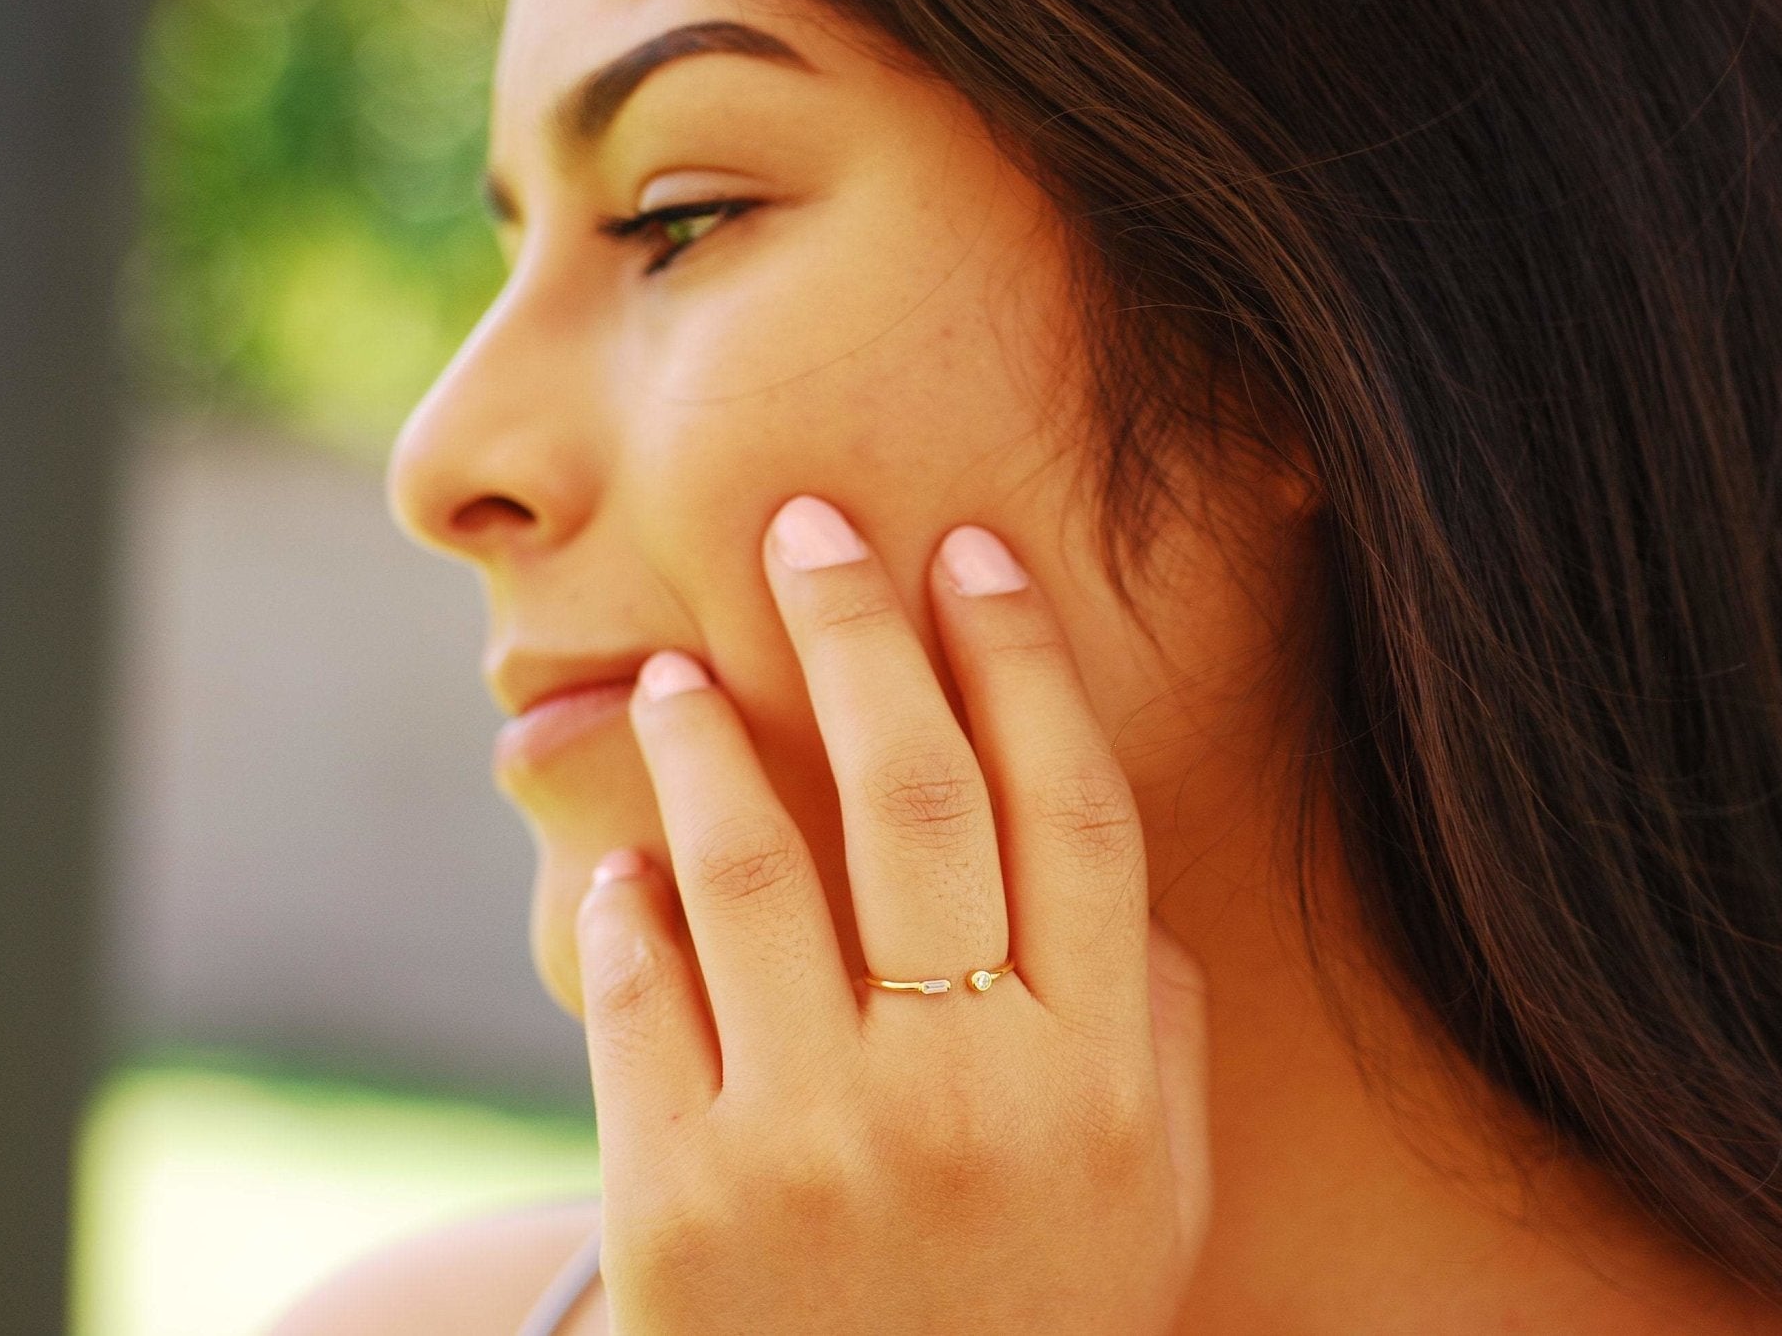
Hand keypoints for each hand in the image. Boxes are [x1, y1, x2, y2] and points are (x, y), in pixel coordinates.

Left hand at [574, 493, 1213, 1334]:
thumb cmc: (1034, 1321)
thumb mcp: (1148, 1195)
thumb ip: (1154, 1025)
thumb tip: (1100, 859)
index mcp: (1095, 1077)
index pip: (1071, 811)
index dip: (1022, 662)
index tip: (973, 552)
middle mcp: (967, 1093)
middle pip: (918, 799)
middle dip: (859, 633)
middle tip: (807, 525)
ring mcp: (815, 1146)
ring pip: (750, 865)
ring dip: (703, 737)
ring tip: (674, 668)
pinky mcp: (678, 1203)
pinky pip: (639, 996)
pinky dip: (627, 904)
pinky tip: (629, 862)